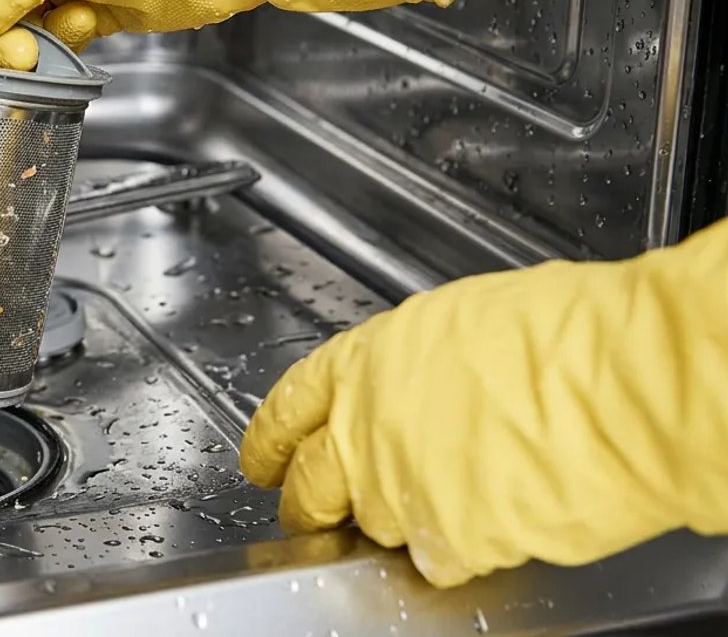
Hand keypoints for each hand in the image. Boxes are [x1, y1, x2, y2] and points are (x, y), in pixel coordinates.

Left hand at [239, 218, 727, 586]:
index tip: (260, 459)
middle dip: (308, 504)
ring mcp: (399, 488)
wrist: (621, 383)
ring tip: (445, 502)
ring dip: (398, 522)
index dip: (269, 440)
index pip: (288, 407)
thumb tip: (415, 385)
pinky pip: (435, 559)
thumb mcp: (460, 322)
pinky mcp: (444, 540)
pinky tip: (493, 521)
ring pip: (374, 525)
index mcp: (362, 361)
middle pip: (310, 485)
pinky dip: (458, 549)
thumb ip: (413, 365)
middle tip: (314, 512)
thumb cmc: (565, 335)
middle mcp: (365, 427)